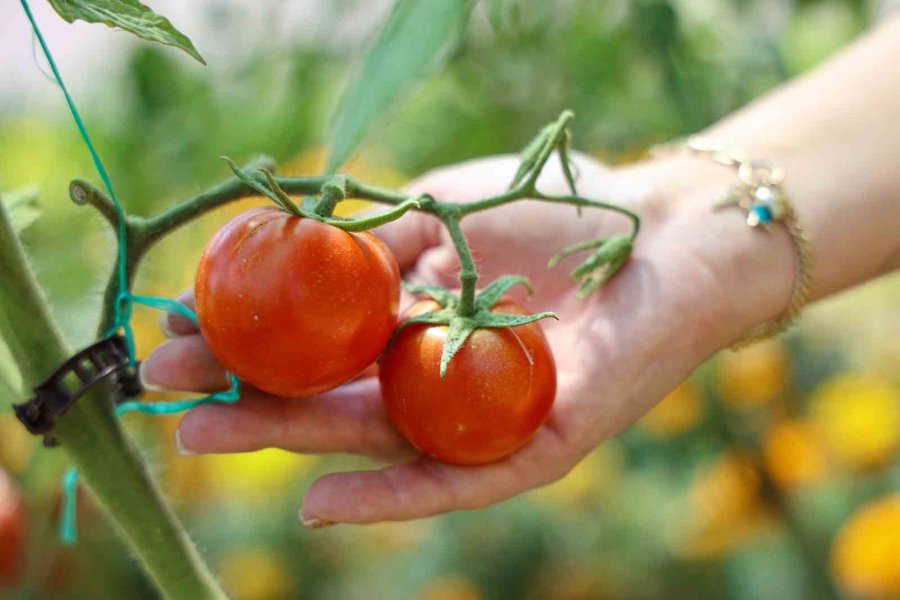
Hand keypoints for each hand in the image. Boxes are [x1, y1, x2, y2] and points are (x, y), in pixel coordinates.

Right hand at [141, 152, 784, 525]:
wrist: (662, 229)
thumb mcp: (441, 209)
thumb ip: (373, 243)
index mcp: (410, 324)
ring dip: (290, 442)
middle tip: (164, 395)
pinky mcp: (535, 447)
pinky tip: (318, 501)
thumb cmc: (556, 213)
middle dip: (246, 396)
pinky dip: (388, 496)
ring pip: (374, 442)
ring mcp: (480, 419)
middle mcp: (434, 379)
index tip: (174, 328)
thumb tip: (287, 261)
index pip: (315, 343)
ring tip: (207, 435)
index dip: (246, 338)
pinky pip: (455, 480)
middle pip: (329, 399)